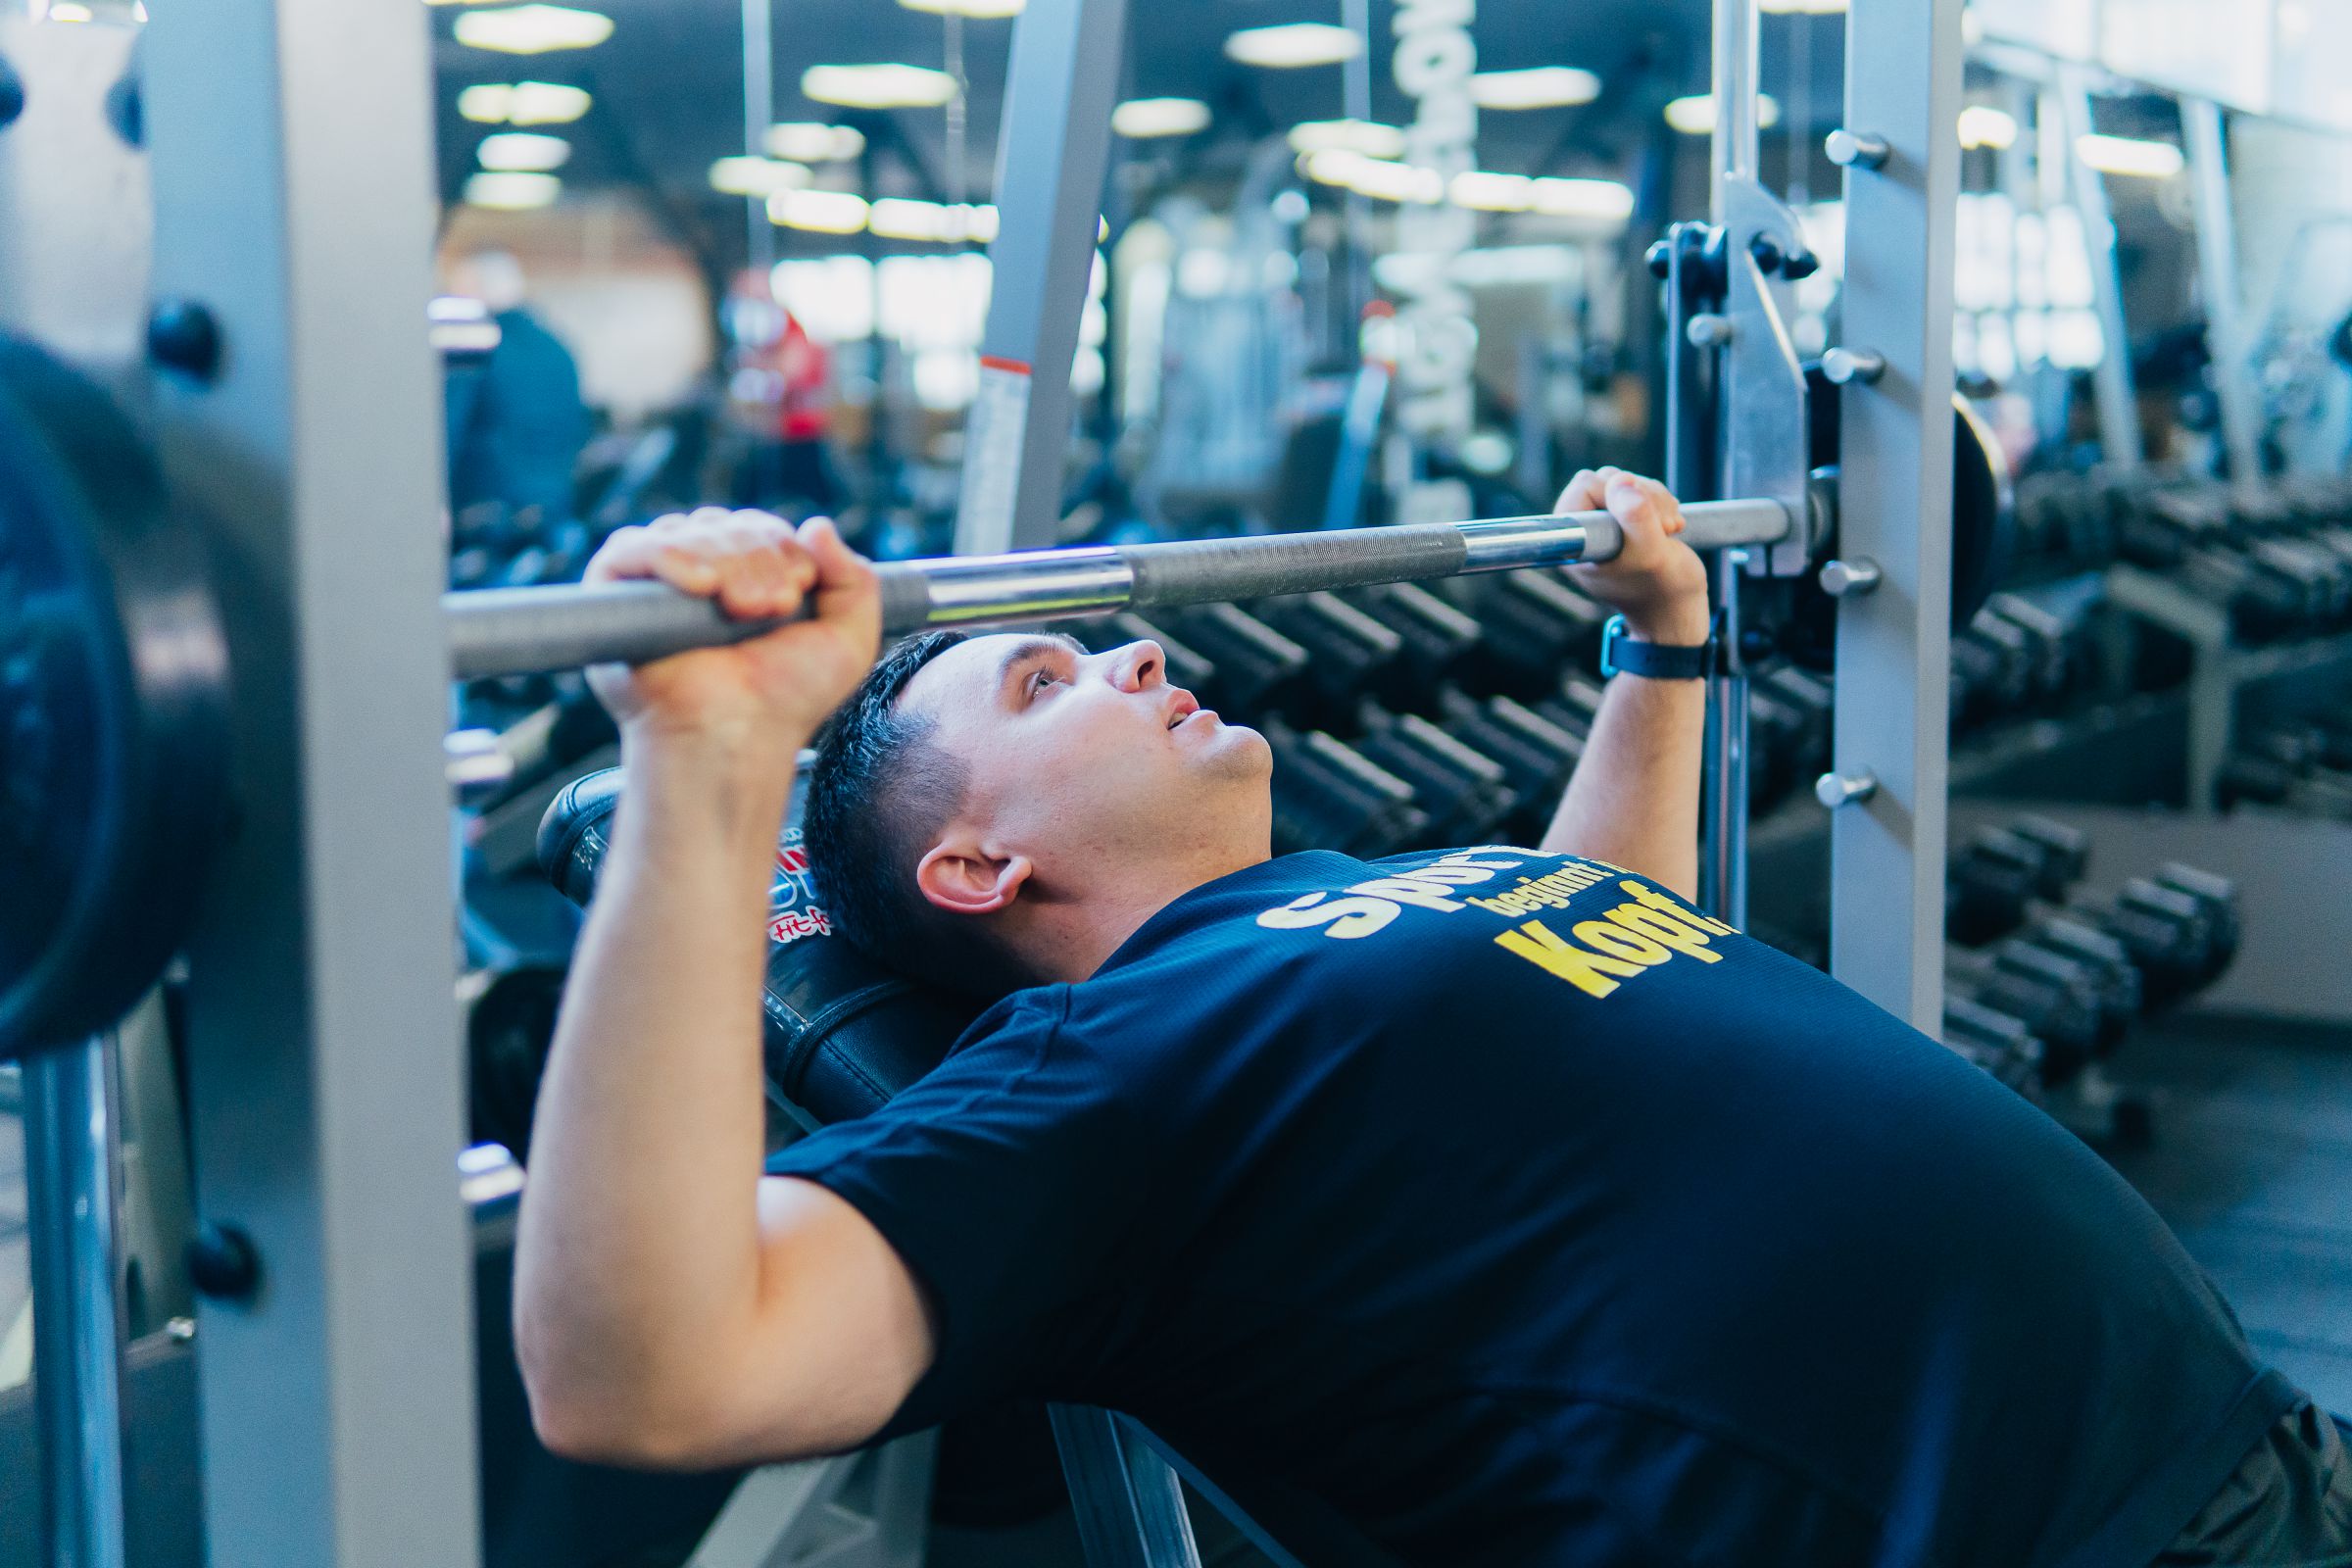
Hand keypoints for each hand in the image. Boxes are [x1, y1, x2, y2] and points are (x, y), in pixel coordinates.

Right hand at [583, 509, 880, 753]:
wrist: (739, 736)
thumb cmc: (787, 699)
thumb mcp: (848, 639)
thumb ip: (854, 578)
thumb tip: (817, 525)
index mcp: (746, 578)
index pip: (760, 527)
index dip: (784, 550)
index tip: (795, 597)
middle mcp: (700, 575)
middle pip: (728, 525)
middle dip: (759, 559)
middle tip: (769, 611)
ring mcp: (656, 586)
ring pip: (690, 530)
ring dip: (728, 563)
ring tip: (742, 611)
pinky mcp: (613, 597)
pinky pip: (632, 548)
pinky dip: (670, 555)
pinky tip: (702, 586)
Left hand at [1555, 468, 1711, 646]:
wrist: (1678, 609)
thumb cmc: (1663, 591)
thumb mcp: (1652, 556)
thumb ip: (1636, 519)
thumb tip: (1620, 481)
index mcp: (1575, 542)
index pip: (1585, 486)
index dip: (1617, 493)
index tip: (1643, 522)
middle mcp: (1584, 531)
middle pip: (1607, 479)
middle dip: (1641, 495)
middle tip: (1663, 526)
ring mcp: (1605, 525)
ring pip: (1626, 482)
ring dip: (1656, 500)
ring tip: (1669, 529)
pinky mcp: (1625, 522)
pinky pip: (1640, 491)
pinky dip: (1661, 503)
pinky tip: (1670, 528)